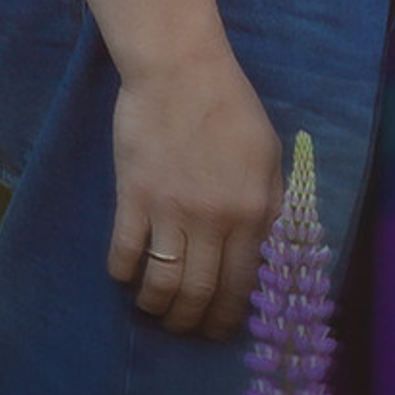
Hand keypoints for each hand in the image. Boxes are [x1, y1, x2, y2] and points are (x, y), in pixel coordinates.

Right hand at [105, 56, 283, 337]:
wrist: (180, 67)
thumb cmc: (230, 105)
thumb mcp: (268, 152)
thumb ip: (271, 203)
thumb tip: (268, 251)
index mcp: (252, 208)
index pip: (242, 284)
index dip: (229, 315)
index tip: (219, 326)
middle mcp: (213, 219)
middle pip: (199, 294)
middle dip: (191, 322)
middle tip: (184, 327)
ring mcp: (170, 210)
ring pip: (161, 286)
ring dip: (156, 308)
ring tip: (154, 307)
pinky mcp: (134, 197)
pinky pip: (124, 256)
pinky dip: (123, 276)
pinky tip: (127, 275)